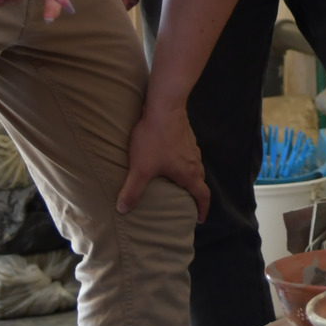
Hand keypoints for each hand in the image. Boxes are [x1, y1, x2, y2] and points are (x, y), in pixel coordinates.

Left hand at [115, 100, 209, 220]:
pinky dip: (184, 164)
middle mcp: (195, 162)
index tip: (200, 219)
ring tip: (177, 183)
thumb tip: (123, 209)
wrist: (164, 106)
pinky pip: (189, 155)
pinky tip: (170, 160)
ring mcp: (192, 147)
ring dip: (190, 178)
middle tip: (186, 203)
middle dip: (195, 194)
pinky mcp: (186, 136)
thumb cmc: (154, 139)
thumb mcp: (141, 168)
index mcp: (188, 173)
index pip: (203, 195)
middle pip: (200, 181)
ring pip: (195, 167)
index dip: (203, 209)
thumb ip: (132, 190)